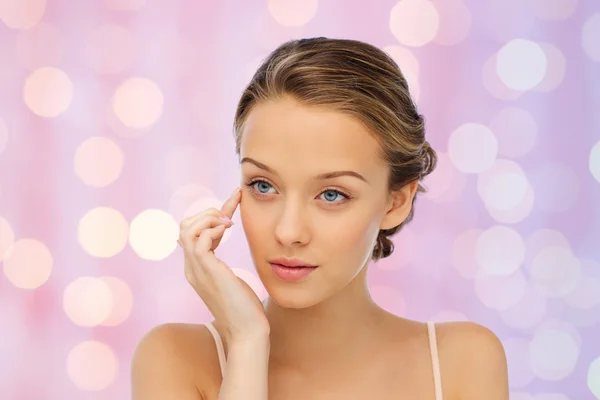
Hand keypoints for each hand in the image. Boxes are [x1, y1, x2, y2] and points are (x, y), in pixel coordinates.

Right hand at [178, 188, 269, 342]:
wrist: (248, 332)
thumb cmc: (245, 309)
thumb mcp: (232, 280)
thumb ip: (223, 265)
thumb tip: (228, 253)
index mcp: (196, 269)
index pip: (192, 233)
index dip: (210, 215)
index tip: (233, 202)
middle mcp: (192, 268)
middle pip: (183, 227)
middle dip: (205, 212)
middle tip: (229, 213)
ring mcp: (197, 270)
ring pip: (187, 230)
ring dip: (207, 218)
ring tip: (228, 220)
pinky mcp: (208, 272)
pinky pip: (198, 241)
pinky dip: (212, 229)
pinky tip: (229, 229)